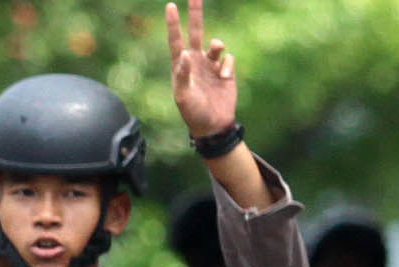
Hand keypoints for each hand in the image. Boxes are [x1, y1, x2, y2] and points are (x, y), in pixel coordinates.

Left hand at [167, 0, 238, 137]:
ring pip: (216, 44)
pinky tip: (225, 79)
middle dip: (195, 14)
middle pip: (195, 32)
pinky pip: (228, 58)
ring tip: (217, 57)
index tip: (170, 6)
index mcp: (181, 66)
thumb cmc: (193, 112)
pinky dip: (228, 66)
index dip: (173, 23)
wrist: (213, 124)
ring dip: (218, 47)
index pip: (176, 40)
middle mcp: (195, 61)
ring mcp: (211, 65)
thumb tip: (184, 54)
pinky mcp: (225, 70)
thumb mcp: (183, 96)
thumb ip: (183, 75)